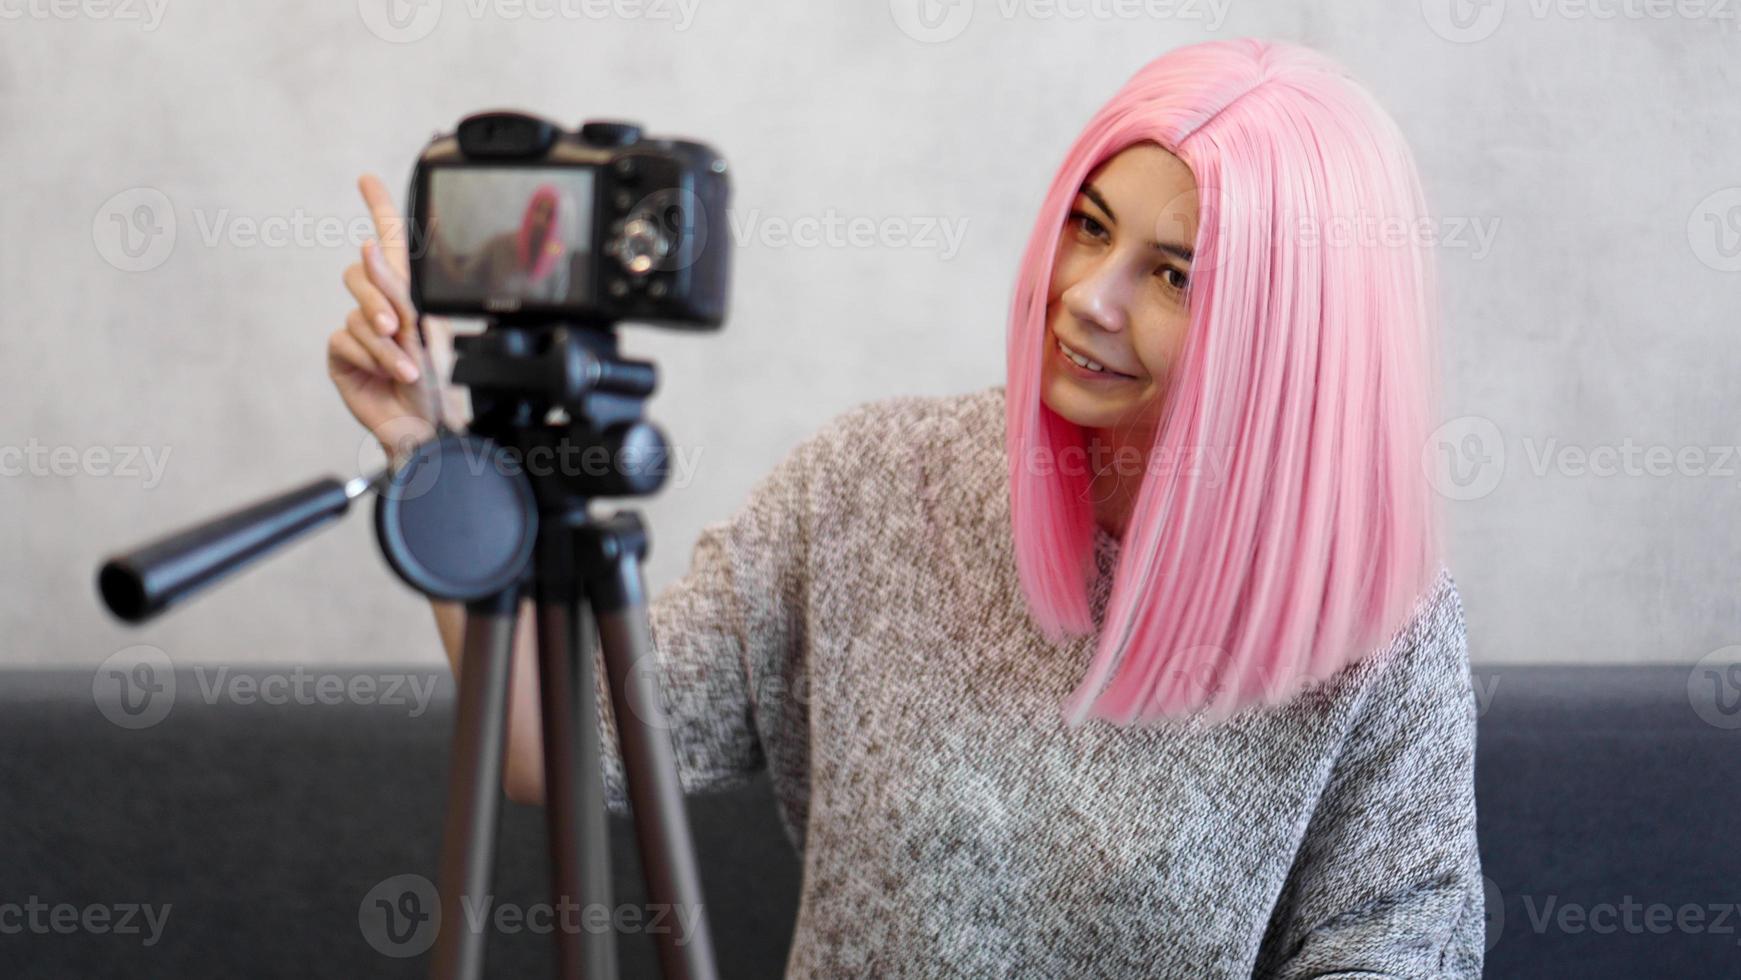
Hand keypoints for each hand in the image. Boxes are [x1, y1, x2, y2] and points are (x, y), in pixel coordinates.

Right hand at [326, 174, 463, 456]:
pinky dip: (368, 357)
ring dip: (384, 344)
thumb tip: (368, 246)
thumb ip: (395, 290)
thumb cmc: (436, 383)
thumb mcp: (425, 331)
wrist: (424, 425)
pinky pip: (343, 339)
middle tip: (398, 328)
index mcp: (408, 296)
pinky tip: (384, 374)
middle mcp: (380, 307)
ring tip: (404, 367)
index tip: (366, 180)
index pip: (392, 244)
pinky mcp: (340, 354)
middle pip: (360, 274)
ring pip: (357, 315)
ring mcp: (356, 330)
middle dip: (379, 300)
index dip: (380, 209)